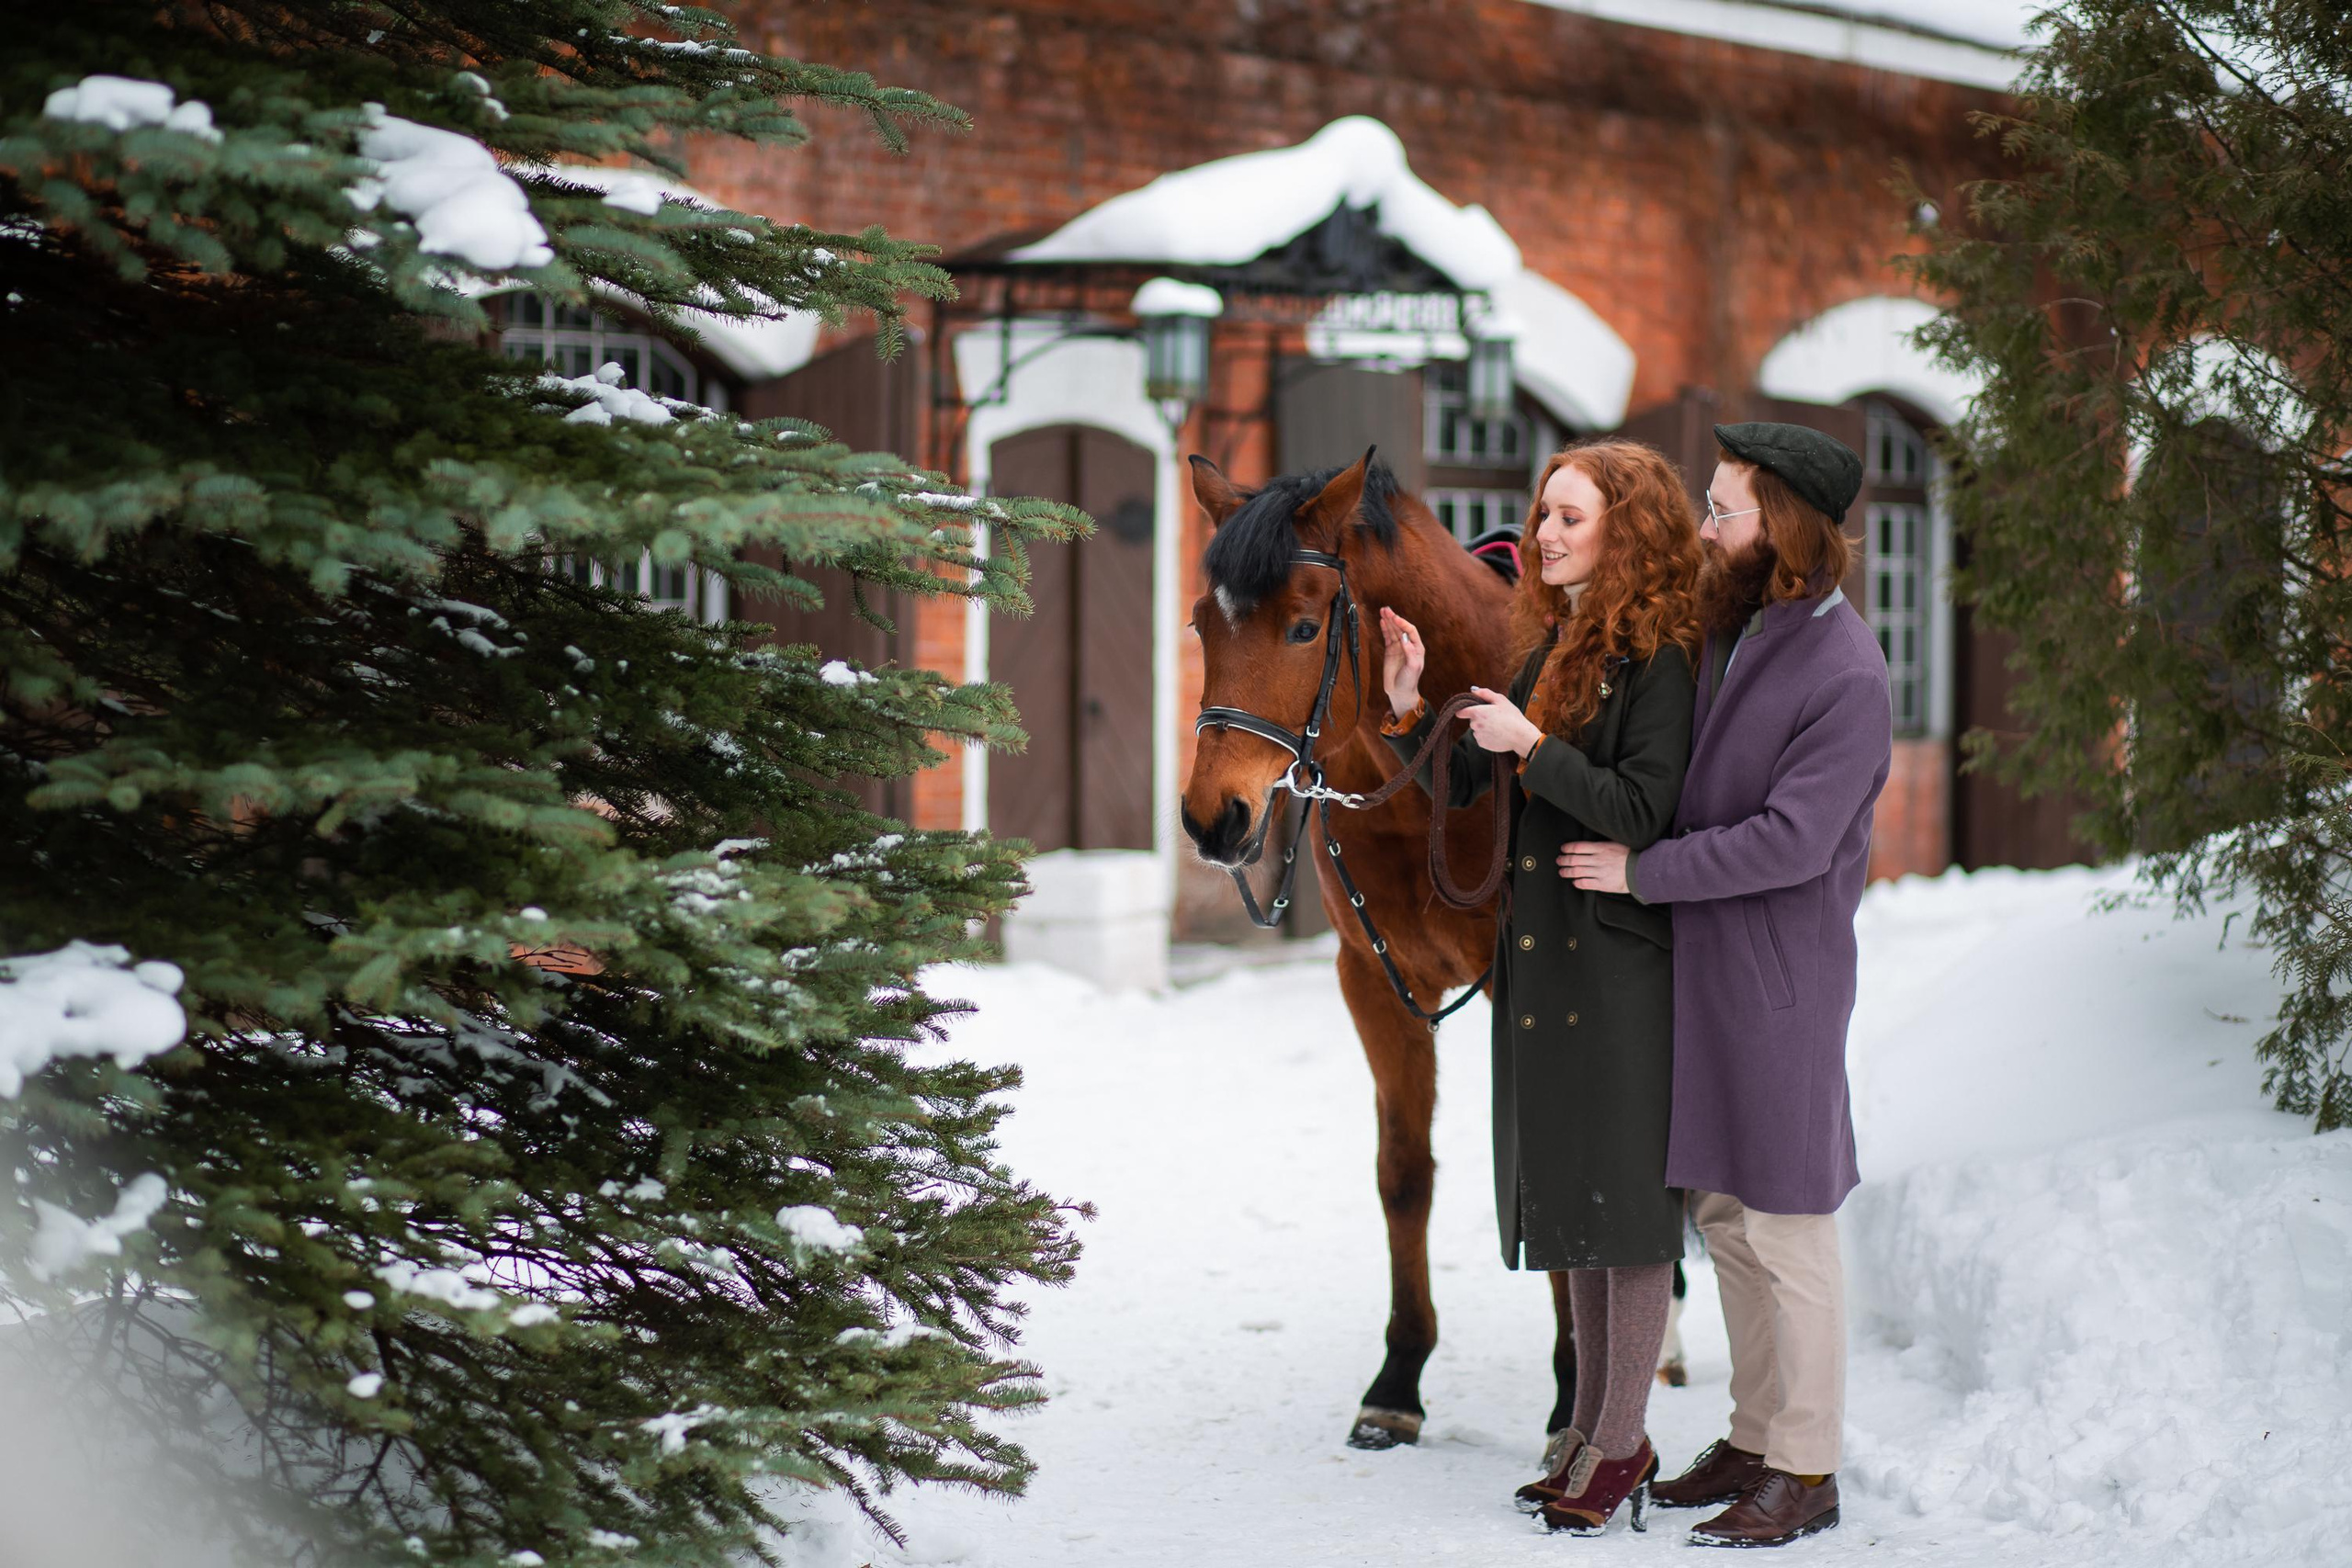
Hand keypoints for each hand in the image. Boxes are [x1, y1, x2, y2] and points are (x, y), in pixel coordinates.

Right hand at [1379, 606, 1424, 720]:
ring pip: (1393, 631)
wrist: (1400, 691)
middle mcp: (1408, 645)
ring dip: (1388, 621)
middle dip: (1394, 618)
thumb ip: (1409, 653)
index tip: (1395, 619)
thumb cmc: (1409, 681)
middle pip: (1401, 628)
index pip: (1410, 631)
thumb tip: (1404, 639)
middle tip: (1386, 609)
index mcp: (1417, 648)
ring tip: (1383, 611)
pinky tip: (1382, 621)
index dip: (1403, 624)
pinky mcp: (1390, 651)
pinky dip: (1385, 629)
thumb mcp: (1412, 667)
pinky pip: (1387, 637)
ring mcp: (1399, 647)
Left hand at [1463, 686, 1543, 756]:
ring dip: (1484, 727)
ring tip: (1498, 726)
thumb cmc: (1512, 717)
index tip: (1470, 710)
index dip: (1464, 710)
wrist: (1520, 736)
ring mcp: (1477, 735)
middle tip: (1495, 717)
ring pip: (1477, 729)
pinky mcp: (1481, 744)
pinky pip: (1481, 737)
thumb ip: (1485, 693)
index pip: (1461, 711)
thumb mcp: (1501, 700)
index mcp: (1477, 712)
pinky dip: (1487, 736)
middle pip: (1472, 720)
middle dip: (1480, 717)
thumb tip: (1473, 690)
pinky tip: (1498, 734)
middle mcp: (1474, 725)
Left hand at [1557, 840, 1630, 892]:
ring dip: (1567, 872)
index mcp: (1602, 848)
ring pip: (1577, 872)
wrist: (1642, 870)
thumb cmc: (1632, 855)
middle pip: (1574, 860)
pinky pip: (1585, 883)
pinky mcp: (1603, 884)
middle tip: (1559, 860)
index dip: (1568, 848)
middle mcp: (1598, 860)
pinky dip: (1577, 882)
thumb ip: (1603, 845)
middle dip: (1564, 860)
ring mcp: (1600, 872)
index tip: (1563, 849)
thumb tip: (1591, 845)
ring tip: (1562, 872)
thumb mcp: (1617, 844)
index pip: (1579, 847)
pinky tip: (1574, 881)